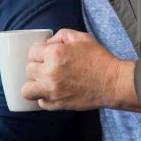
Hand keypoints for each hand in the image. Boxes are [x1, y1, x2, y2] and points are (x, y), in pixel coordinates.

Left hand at [22, 28, 137, 111]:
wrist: (113, 83)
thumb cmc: (99, 59)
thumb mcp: (82, 38)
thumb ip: (61, 35)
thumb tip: (47, 43)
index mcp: (55, 54)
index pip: (32, 52)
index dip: (39, 53)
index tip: (46, 56)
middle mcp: (50, 73)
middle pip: (28, 70)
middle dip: (37, 67)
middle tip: (48, 68)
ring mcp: (52, 90)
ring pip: (27, 90)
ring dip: (34, 85)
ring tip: (43, 83)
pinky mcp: (58, 104)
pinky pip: (41, 103)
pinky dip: (44, 98)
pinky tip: (53, 92)